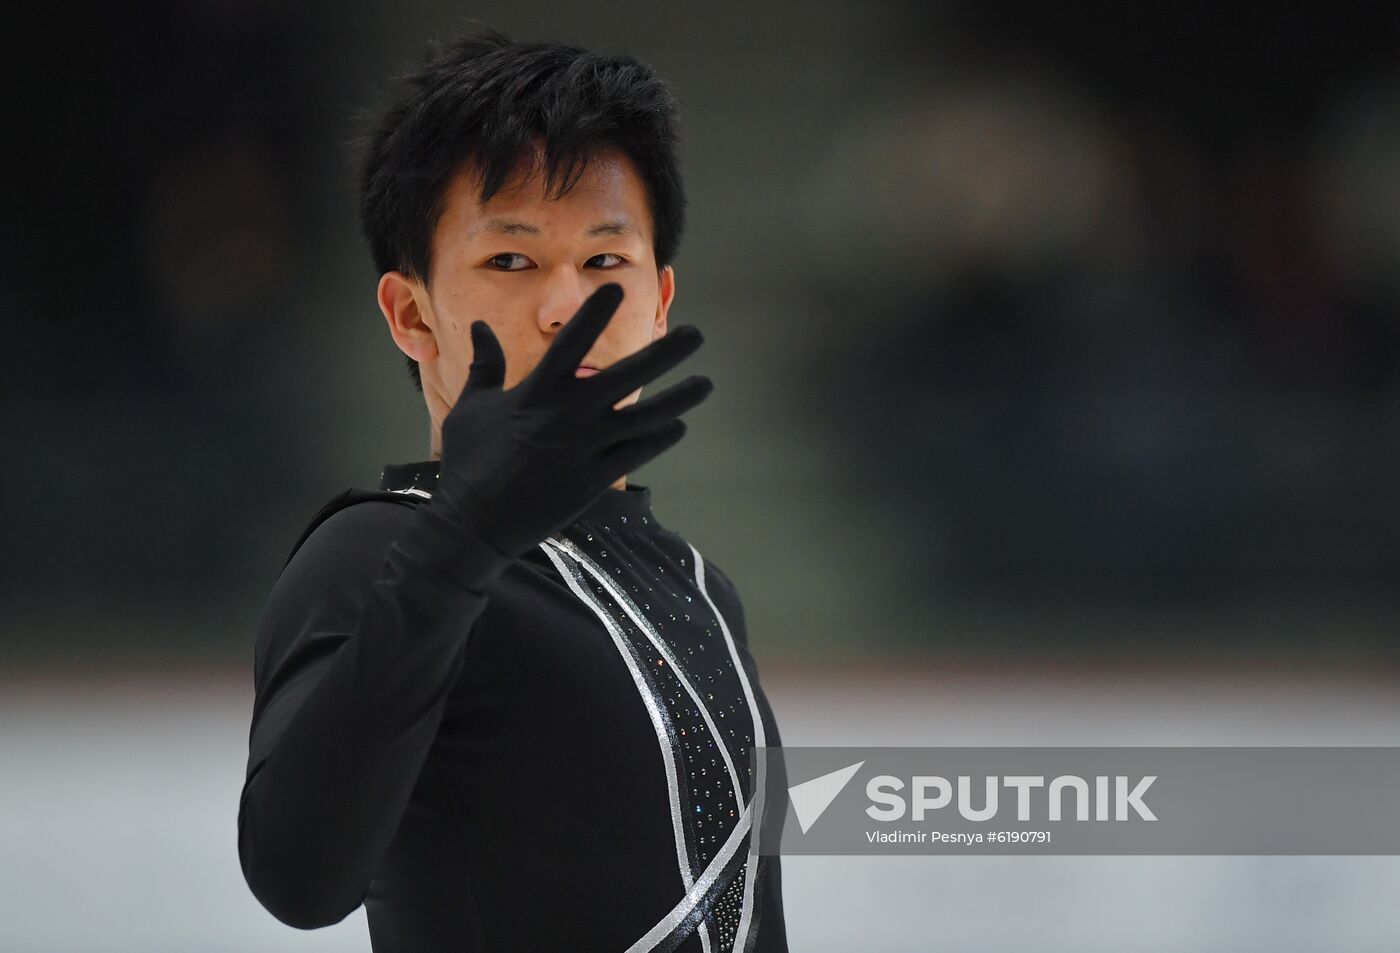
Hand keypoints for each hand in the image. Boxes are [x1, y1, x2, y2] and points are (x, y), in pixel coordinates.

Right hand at [432, 283, 710, 557]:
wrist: (473, 525)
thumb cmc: (468, 463)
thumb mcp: (470, 408)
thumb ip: (484, 365)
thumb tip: (481, 328)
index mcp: (537, 391)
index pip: (572, 342)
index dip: (595, 313)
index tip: (618, 289)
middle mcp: (567, 415)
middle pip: (628, 375)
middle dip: (666, 353)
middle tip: (697, 334)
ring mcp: (584, 448)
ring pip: (645, 418)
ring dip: (679, 399)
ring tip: (706, 384)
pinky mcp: (594, 480)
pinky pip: (637, 453)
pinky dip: (660, 438)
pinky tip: (678, 426)